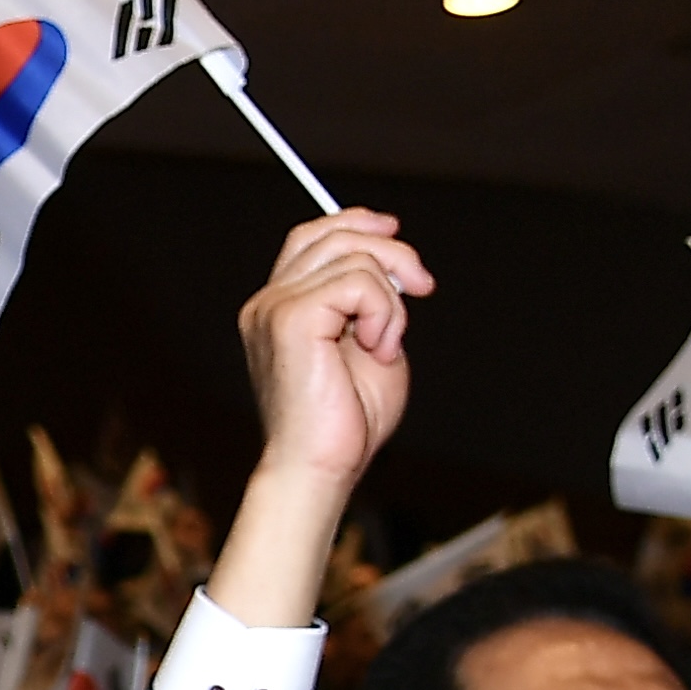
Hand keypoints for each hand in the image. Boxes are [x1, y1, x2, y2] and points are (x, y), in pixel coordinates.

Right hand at [201, 208, 430, 628]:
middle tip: (423, 287)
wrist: (321, 467)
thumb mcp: (372, 343)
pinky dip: (385, 314)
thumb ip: (375, 301)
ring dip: (391, 301)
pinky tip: (378, 349)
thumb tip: (396, 262)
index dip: (354, 222)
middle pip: (332, 235)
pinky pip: (359, 283)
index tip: (394, 230)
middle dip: (392, 252)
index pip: (311, 237)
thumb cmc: (346, 422)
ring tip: (385, 346)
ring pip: (355, 258)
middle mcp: (267, 302)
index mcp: (279, 308)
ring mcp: (274, 309)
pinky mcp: (290, 319)